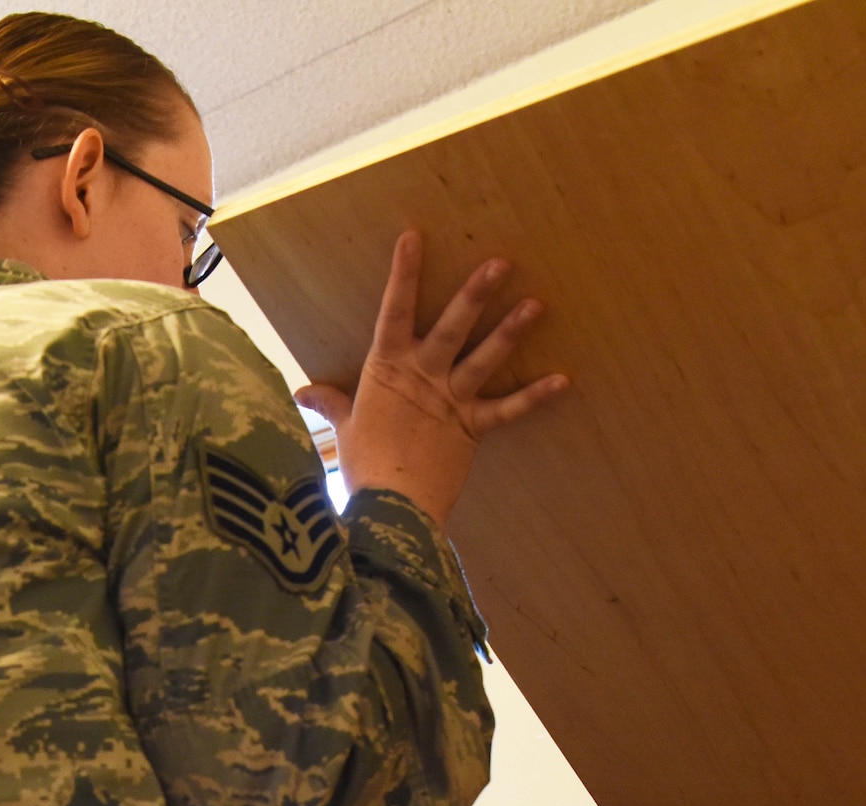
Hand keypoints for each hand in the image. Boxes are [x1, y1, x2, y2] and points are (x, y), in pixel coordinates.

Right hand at [294, 230, 568, 528]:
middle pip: (451, 327)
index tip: (414, 237)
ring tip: (535, 305)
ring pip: (484, 358)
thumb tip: (303, 394)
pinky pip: (509, 409)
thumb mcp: (344, 429)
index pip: (393, 312)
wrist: (391, 509)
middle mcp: (422, 376)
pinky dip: (535, 396)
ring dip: (510, 331)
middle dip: (475, 294)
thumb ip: (331, 404)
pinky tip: (563, 380)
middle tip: (500, 263)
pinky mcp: (473, 428)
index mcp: (386, 368)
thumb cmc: (364, 467)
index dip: (404, 275)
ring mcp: (451, 400)